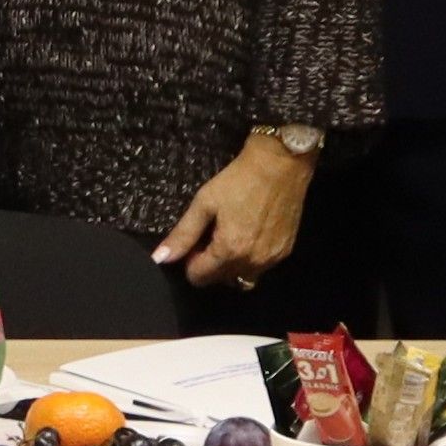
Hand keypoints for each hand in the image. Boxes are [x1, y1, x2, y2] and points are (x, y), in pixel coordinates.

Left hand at [155, 133, 312, 284]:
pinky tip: (249, 235)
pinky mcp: (286, 251)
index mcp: (230, 250)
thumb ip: (183, 234)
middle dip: (210, 263)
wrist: (280, 164)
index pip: (199, 277)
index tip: (195, 240)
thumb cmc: (238, 180)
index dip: (190, 261)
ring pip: (242, 278)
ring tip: (230, 236)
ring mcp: (272, 259)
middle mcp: (253, 262)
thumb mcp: (204, 203)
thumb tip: (160, 259)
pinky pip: (261, 268)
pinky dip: (249, 259)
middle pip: (220, 280)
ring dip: (230, 265)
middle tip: (212, 234)